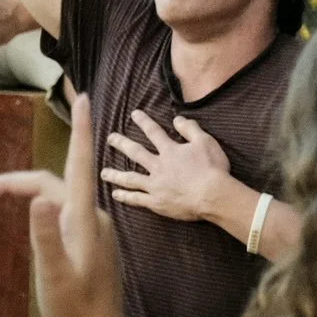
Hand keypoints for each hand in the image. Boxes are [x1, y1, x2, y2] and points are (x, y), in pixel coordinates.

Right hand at [0, 96, 124, 316]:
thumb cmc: (73, 309)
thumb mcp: (53, 274)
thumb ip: (45, 236)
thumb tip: (37, 199)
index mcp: (83, 218)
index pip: (80, 163)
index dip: (82, 129)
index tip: (85, 98)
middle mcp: (92, 217)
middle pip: (51, 182)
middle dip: (14, 182)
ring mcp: (93, 229)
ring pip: (54, 198)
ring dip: (24, 194)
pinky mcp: (90, 240)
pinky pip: (61, 212)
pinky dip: (38, 208)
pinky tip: (26, 219)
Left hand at [101, 110, 230, 222]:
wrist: (213, 195)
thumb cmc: (212, 168)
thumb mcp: (205, 142)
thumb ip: (190, 129)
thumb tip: (177, 119)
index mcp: (170, 151)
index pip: (154, 132)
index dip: (144, 122)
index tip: (134, 114)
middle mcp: (159, 166)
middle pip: (136, 153)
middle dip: (122, 144)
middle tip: (110, 138)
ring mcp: (155, 185)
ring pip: (131, 178)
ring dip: (116, 174)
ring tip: (103, 172)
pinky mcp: (157, 202)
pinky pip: (137, 199)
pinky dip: (126, 197)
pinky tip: (116, 194)